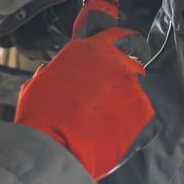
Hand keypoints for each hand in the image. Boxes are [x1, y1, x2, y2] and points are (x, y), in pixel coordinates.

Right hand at [12, 27, 155, 179]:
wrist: (51, 149)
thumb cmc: (41, 117)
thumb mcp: (41, 82)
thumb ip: (59, 71)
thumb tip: (58, 73)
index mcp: (88, 49)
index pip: (116, 35)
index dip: (120, 41)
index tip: (124, 46)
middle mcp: (113, 61)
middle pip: (128, 64)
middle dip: (118, 78)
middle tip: (103, 96)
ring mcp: (129, 85)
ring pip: (131, 90)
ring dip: (119, 102)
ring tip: (99, 119)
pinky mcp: (141, 110)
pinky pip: (137, 113)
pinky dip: (127, 121)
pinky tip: (108, 130)